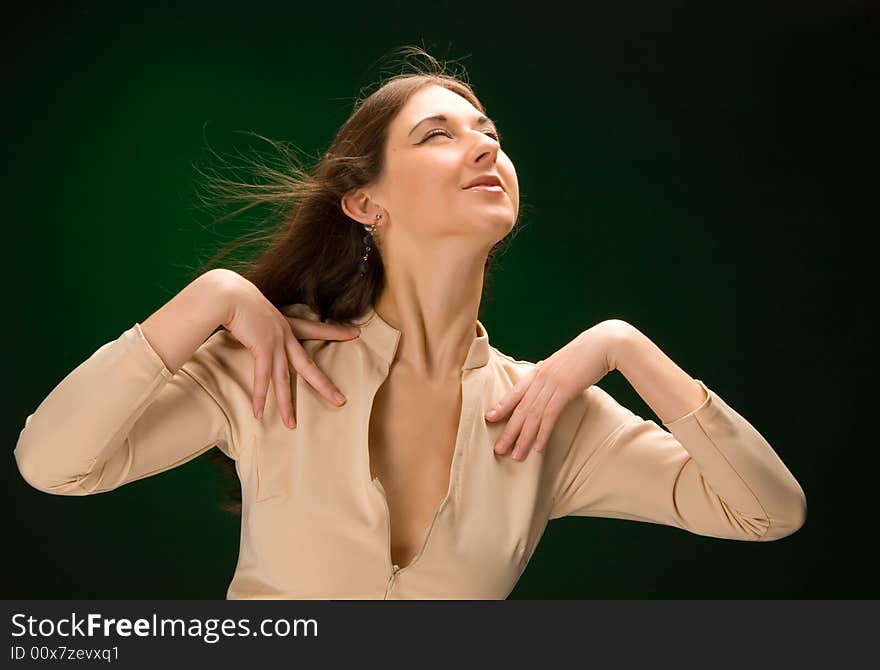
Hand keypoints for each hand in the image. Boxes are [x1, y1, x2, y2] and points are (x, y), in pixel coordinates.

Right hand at [216, 271, 360, 428]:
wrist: (227, 293)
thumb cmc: (236, 299)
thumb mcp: (255, 311)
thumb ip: (261, 324)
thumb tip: (255, 328)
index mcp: (286, 324)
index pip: (316, 329)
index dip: (336, 332)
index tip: (356, 333)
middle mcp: (285, 335)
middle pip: (309, 367)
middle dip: (325, 386)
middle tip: (341, 401)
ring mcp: (276, 343)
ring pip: (285, 380)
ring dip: (286, 405)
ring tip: (291, 425)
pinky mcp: (263, 348)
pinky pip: (262, 379)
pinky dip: (259, 397)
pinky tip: (258, 414)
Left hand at [485, 320, 626, 460]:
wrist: (604, 343)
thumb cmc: (588, 354)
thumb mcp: (564, 364)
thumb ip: (554, 375)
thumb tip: (551, 387)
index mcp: (539, 371)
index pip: (515, 391)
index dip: (501, 406)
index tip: (489, 418)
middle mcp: (541, 377)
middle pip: (520, 408)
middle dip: (508, 431)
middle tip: (498, 450)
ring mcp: (552, 383)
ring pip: (532, 415)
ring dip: (523, 438)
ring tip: (516, 456)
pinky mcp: (565, 390)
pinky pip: (550, 415)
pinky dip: (543, 433)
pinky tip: (538, 447)